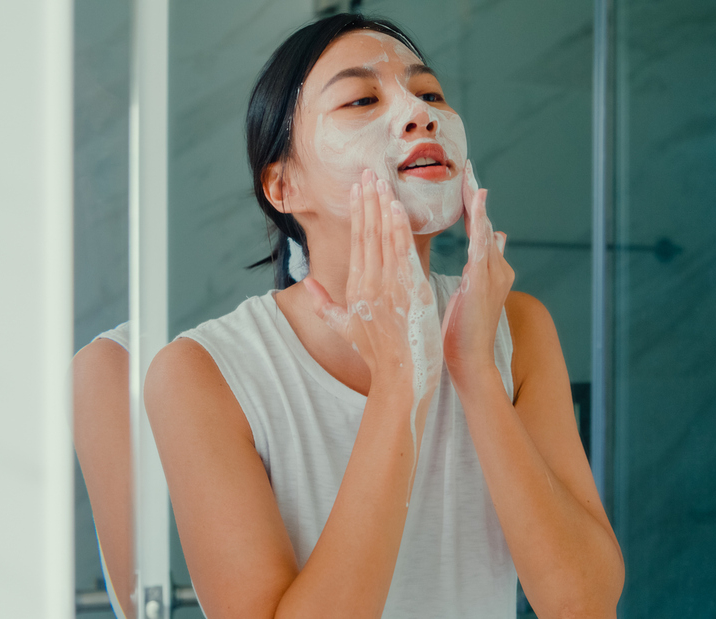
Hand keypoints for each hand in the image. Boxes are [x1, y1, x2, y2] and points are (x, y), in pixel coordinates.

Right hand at [304, 169, 442, 403]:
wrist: (400, 377)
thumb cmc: (376, 355)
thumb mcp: (343, 329)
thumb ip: (322, 304)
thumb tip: (304, 284)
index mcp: (356, 289)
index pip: (357, 241)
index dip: (358, 211)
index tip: (358, 187)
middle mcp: (369, 284)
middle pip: (368, 233)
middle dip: (368, 200)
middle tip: (369, 171)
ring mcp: (389, 287)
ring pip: (385, 238)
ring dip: (384, 206)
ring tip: (382, 181)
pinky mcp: (410, 292)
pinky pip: (404, 253)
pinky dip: (400, 229)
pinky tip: (397, 208)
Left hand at [442, 160, 512, 381]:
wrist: (469, 361)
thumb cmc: (462, 332)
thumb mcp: (472, 292)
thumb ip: (485, 264)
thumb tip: (500, 236)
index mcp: (489, 271)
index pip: (480, 231)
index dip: (474, 207)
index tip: (467, 182)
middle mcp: (496, 269)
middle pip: (485, 225)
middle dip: (476, 197)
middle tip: (469, 169)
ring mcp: (492, 274)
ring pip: (485, 231)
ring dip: (478, 204)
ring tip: (473, 179)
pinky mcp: (483, 281)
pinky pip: (482, 245)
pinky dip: (481, 222)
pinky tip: (479, 203)